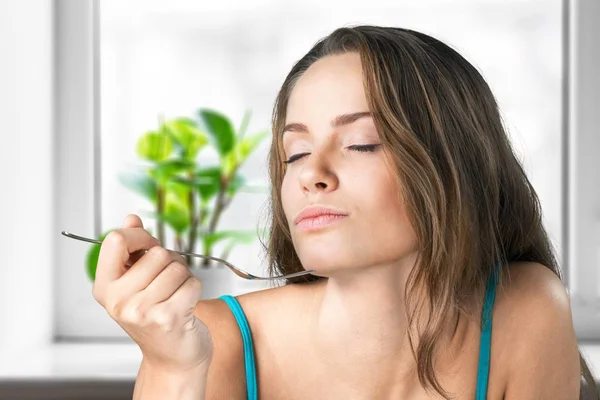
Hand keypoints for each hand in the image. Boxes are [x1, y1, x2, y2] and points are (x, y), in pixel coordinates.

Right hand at [92, 214, 212, 371]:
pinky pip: (192, 283)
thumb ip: (132, 249)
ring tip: (176, 294)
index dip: (141, 237)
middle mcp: (118, 300)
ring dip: (184, 277)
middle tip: (168, 282)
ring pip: (177, 267)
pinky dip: (195, 289)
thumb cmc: (156, 315)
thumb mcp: (136, 283)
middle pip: (156, 252)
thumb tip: (132, 219)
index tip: (150, 247)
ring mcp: (142, 311)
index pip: (116, 240)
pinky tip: (186, 305)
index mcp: (106, 287)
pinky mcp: (168, 318)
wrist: (172, 357)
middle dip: (170, 262)